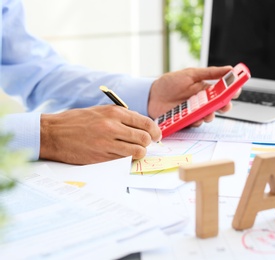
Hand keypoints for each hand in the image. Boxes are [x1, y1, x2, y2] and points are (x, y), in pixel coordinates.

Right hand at [39, 105, 161, 164]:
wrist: (53, 133)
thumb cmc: (76, 121)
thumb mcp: (100, 111)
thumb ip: (121, 116)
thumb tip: (141, 123)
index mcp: (114, 112)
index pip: (146, 122)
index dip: (155, 131)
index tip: (156, 136)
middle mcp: (113, 126)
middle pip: (145, 137)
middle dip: (148, 142)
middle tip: (145, 144)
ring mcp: (108, 142)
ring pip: (138, 150)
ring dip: (140, 152)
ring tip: (134, 151)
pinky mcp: (102, 156)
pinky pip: (125, 159)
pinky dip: (128, 158)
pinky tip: (123, 156)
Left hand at [148, 66, 239, 126]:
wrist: (151, 96)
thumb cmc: (170, 83)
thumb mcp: (191, 74)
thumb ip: (210, 73)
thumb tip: (229, 69)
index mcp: (206, 88)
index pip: (224, 90)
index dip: (232, 91)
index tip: (237, 90)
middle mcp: (203, 101)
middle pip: (219, 105)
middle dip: (225, 106)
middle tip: (225, 105)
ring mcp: (195, 112)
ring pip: (209, 116)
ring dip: (210, 115)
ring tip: (207, 113)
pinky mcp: (187, 121)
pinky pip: (196, 123)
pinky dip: (196, 121)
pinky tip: (193, 117)